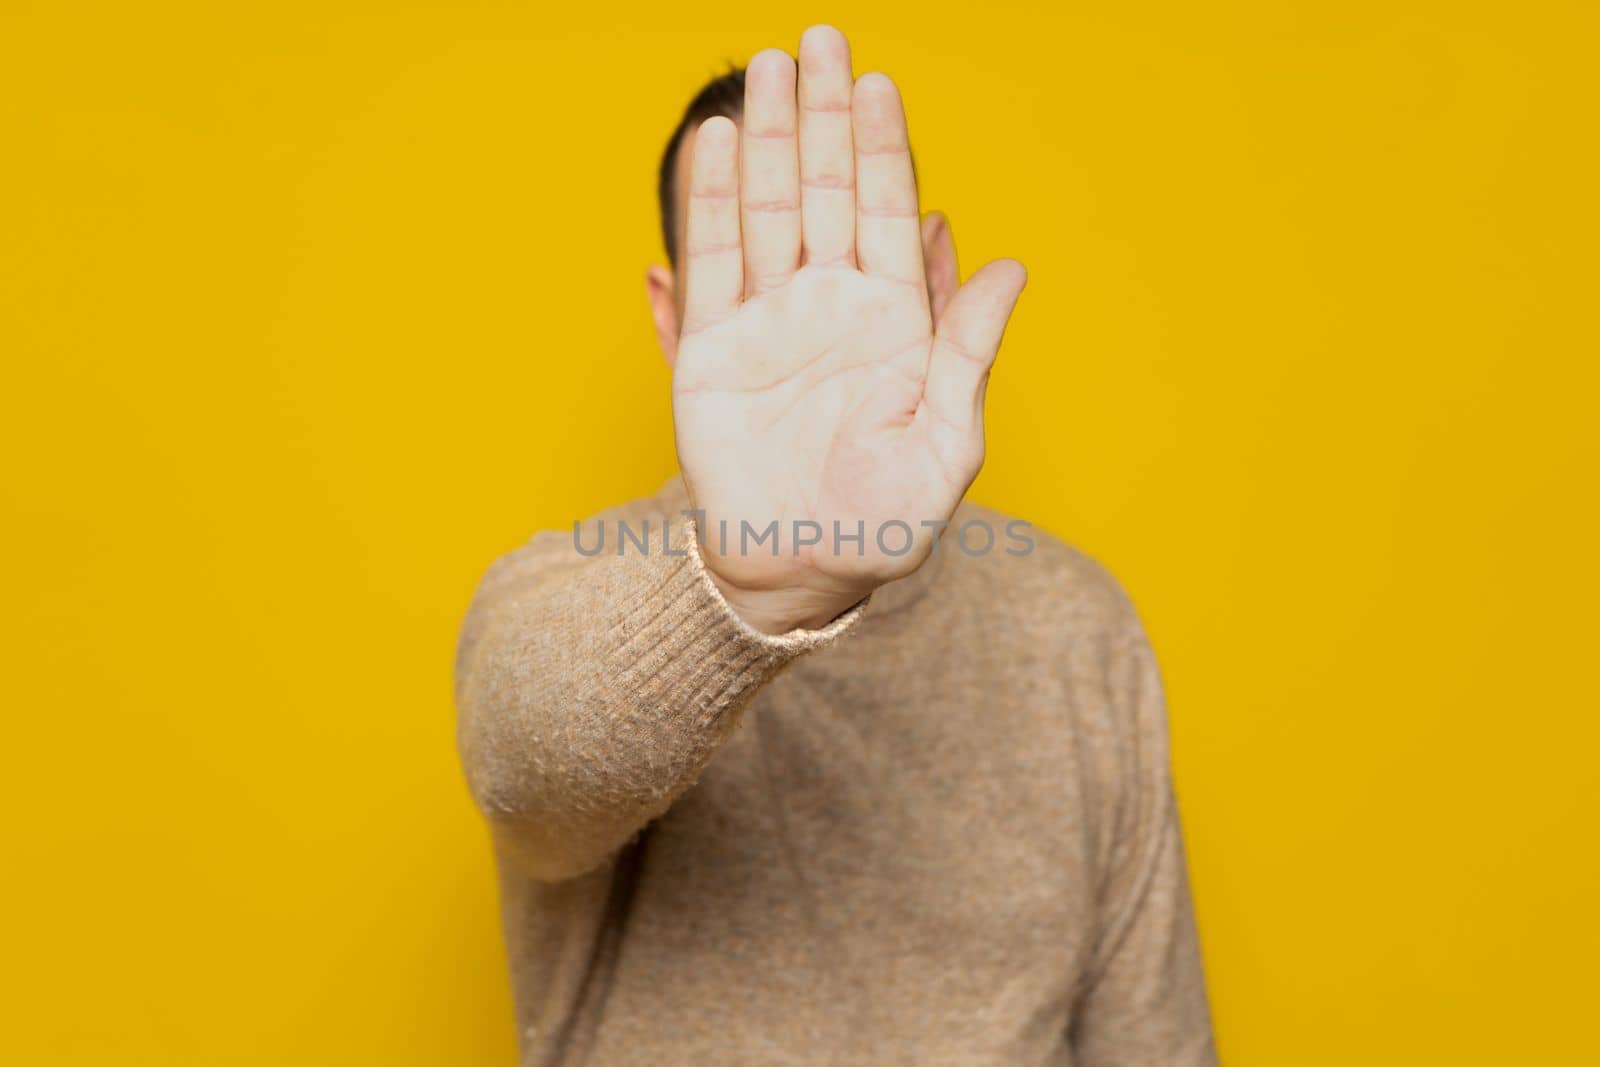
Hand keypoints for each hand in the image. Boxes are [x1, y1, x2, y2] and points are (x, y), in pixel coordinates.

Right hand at [673, 26, 1026, 632]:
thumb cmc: (888, 521)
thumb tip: (1007, 265)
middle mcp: (832, 305)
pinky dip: (711, 206)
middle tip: (818, 40)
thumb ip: (970, 352)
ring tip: (768, 72)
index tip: (876, 84)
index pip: (889, 212)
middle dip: (825, 118)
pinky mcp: (712, 348)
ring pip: (770, 211)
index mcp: (896, 321)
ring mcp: (770, 321)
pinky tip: (719, 147)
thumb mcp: (948, 443)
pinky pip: (712, 265)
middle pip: (828, 192)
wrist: (802, 570)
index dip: (884, 149)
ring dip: (772, 142)